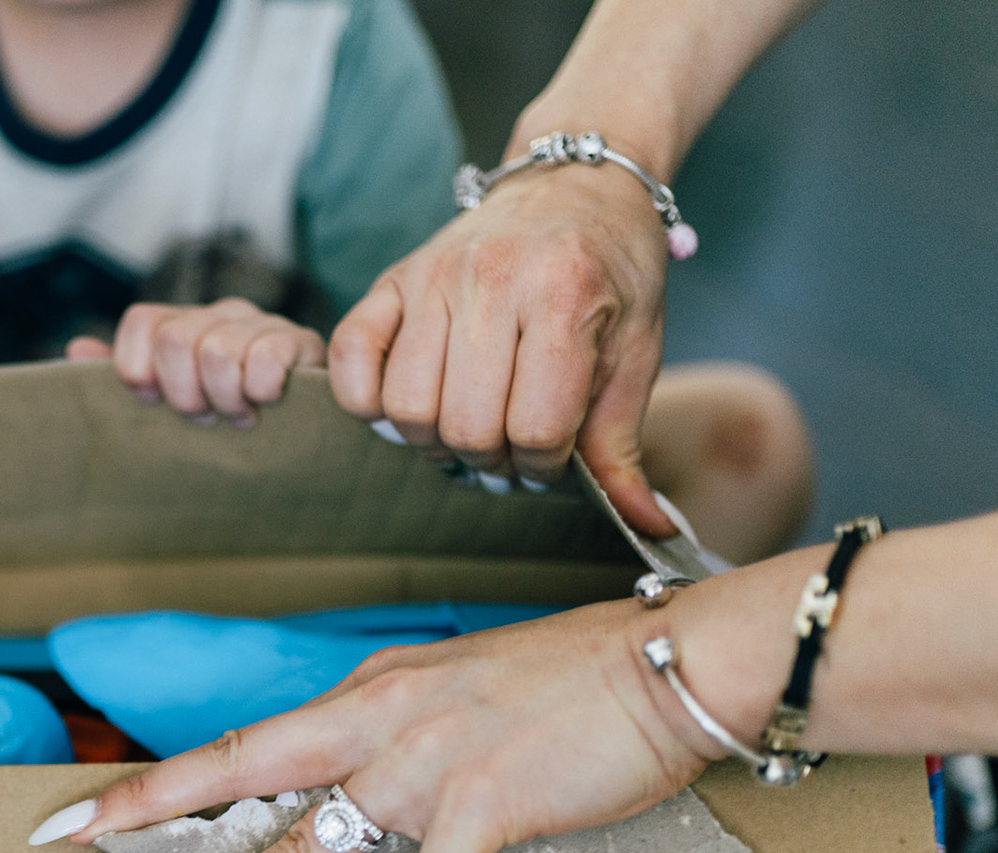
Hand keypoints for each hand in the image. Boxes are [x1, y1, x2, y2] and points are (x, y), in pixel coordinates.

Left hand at [52, 600, 711, 852]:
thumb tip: (365, 772)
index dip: (176, 773)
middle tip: (75, 837)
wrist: (674, 660)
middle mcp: (379, 717)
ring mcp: (424, 761)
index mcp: (373, 689)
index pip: (256, 740)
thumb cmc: (579, 678)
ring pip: (307, 841)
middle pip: (241, 765)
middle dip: (150, 803)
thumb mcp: (463, 687)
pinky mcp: (482, 806)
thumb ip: (405, 725)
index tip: (103, 798)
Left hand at [68, 299, 324, 427]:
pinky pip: (266, 359)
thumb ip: (127, 375)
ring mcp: (262, 324)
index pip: (142, 322)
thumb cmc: (223, 417)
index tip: (153, 402)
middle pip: (176, 339)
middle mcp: (220, 314)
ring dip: (224, 398)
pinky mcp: (302, 342)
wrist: (299, 433)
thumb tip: (76, 350)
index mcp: (183, 323)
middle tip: (203, 418)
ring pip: (218, 352)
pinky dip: (260, 391)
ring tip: (238, 417)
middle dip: (184, 394)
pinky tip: (267, 404)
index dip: (138, 369)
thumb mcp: (169, 401)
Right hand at [328, 164, 676, 535]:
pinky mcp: (393, 278)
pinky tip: (407, 403)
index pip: (537, 428)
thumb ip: (621, 443)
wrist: (576, 181)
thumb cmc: (611, 270)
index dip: (545, 464)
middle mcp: (494, 280)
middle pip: (467, 427)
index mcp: (565, 296)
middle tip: (510, 443)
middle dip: (491, 458)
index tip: (555, 452)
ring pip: (408, 407)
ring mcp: (435, 277)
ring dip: (435, 437)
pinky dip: (367, 399)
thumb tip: (645, 526)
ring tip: (466, 421)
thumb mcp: (636, 350)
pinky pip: (351, 358)